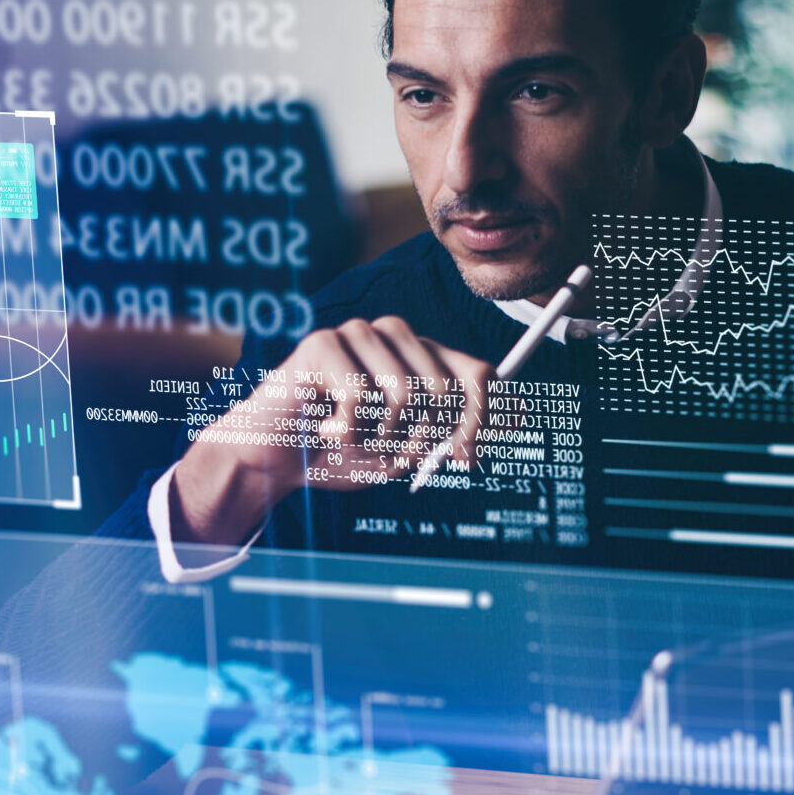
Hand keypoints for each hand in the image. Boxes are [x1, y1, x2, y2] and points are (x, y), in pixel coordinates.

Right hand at [169, 317, 492, 545]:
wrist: (273, 461)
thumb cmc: (341, 454)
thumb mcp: (408, 452)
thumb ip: (458, 433)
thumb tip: (519, 413)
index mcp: (424, 357)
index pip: (480, 374)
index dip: (483, 420)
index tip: (466, 460)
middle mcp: (398, 337)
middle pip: (447, 389)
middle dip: (424, 441)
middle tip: (392, 457)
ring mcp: (359, 333)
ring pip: (406, 394)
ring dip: (381, 439)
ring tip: (354, 441)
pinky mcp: (322, 343)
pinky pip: (360, 398)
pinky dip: (346, 432)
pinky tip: (326, 429)